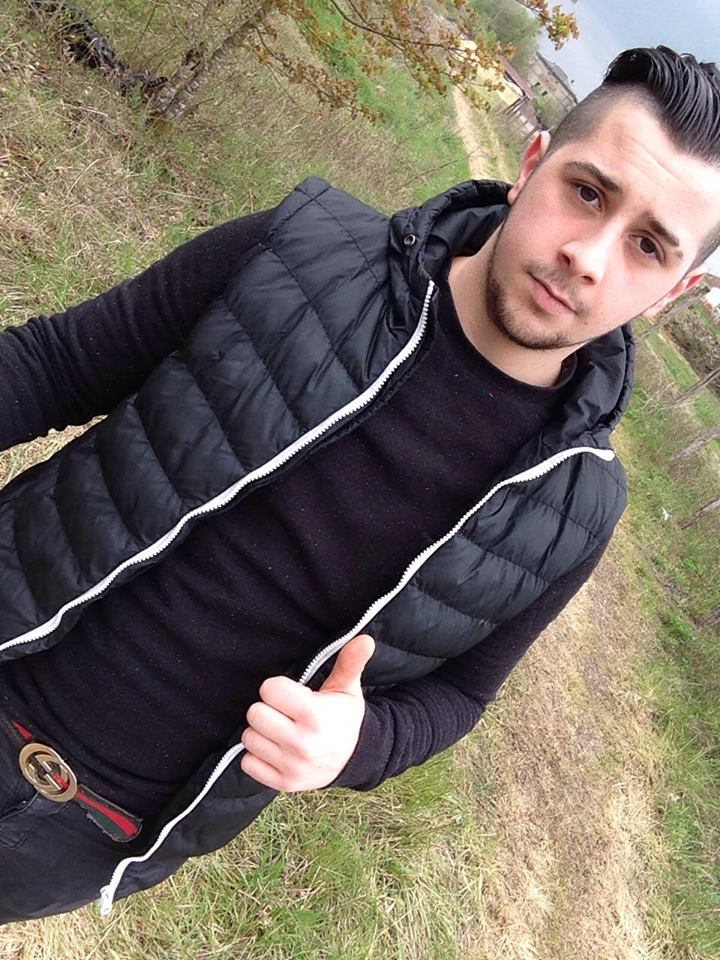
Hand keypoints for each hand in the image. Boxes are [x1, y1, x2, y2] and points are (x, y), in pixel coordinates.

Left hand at [239, 633, 374, 791]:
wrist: (356, 758)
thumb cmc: (344, 717)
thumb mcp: (347, 689)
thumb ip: (350, 662)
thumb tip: (365, 639)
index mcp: (315, 716)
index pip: (269, 689)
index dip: (278, 688)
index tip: (292, 694)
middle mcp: (302, 744)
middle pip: (255, 713)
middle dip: (267, 708)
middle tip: (284, 712)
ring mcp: (292, 766)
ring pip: (249, 738)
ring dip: (261, 732)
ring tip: (281, 729)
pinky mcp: (284, 784)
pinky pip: (248, 763)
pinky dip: (258, 755)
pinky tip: (276, 749)